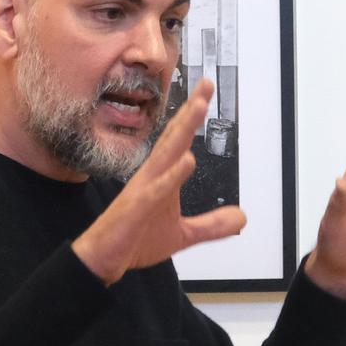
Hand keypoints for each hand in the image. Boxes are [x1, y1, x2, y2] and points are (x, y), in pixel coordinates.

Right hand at [72, 79, 246, 284]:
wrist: (104, 260)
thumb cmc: (135, 240)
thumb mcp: (182, 234)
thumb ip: (211, 225)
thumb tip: (241, 218)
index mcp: (161, 177)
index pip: (179, 141)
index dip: (193, 116)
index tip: (206, 92)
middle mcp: (152, 176)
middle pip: (174, 137)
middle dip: (191, 111)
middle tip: (207, 85)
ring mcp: (143, 190)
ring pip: (165, 154)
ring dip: (182, 130)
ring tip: (198, 107)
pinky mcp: (137, 208)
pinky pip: (157, 189)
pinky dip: (172, 175)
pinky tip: (187, 161)